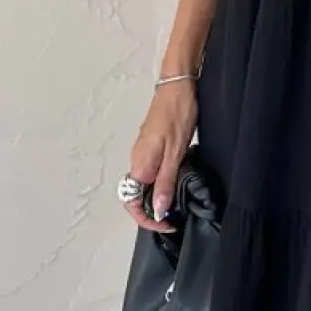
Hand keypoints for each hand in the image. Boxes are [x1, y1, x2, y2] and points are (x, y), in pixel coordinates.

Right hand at [123, 81, 198, 235]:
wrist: (178, 85)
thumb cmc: (178, 113)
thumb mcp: (176, 152)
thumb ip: (165, 183)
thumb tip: (157, 211)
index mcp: (140, 164)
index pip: (132, 202)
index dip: (147, 219)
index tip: (167, 225)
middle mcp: (137, 159)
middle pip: (136, 195)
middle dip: (152, 210)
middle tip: (174, 217)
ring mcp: (143, 151)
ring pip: (144, 183)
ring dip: (157, 196)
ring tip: (177, 201)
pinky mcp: (151, 145)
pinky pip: (150, 171)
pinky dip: (160, 182)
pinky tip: (175, 179)